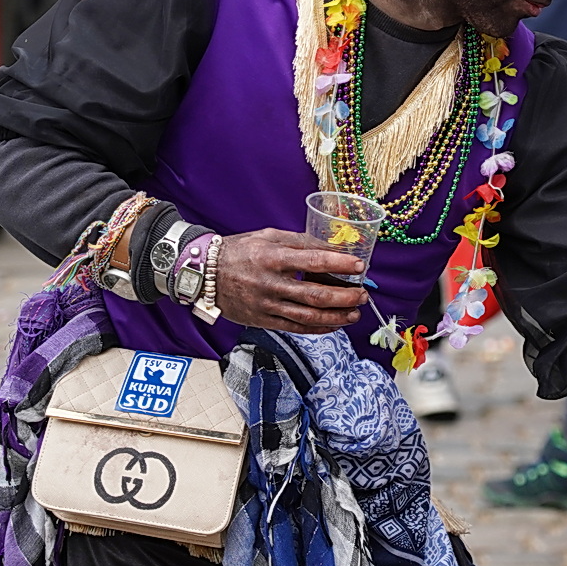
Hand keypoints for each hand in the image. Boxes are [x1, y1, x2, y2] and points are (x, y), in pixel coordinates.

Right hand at [212, 229, 366, 333]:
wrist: (203, 273)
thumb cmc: (238, 250)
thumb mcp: (268, 236)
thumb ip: (299, 242)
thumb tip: (330, 248)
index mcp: (273, 257)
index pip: (313, 261)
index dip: (340, 264)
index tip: (359, 266)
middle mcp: (271, 283)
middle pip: (316, 294)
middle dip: (345, 296)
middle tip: (363, 294)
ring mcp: (267, 305)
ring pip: (309, 316)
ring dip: (337, 316)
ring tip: (355, 313)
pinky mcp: (263, 320)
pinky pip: (296, 328)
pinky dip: (319, 328)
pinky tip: (334, 324)